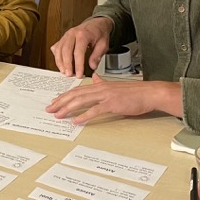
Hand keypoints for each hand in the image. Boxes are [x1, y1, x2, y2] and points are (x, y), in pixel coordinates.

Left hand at [46, 74, 183, 122]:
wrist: (149, 93)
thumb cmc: (134, 92)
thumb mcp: (114, 85)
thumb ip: (102, 82)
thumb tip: (94, 78)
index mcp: (99, 85)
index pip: (77, 90)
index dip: (64, 96)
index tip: (55, 102)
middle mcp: (100, 88)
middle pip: (75, 95)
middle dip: (60, 102)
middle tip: (50, 109)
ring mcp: (105, 96)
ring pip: (81, 101)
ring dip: (68, 108)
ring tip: (58, 115)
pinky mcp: (112, 104)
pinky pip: (95, 110)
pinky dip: (83, 116)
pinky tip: (76, 121)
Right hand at [50, 17, 112, 77]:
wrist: (95, 24)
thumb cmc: (99, 33)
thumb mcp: (103, 44)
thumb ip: (97, 55)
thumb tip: (92, 66)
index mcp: (83, 34)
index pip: (78, 52)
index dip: (78, 65)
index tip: (79, 74)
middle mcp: (72, 33)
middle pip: (66, 50)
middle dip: (67, 64)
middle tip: (69, 75)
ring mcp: (66, 35)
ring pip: (59, 49)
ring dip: (60, 62)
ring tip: (64, 72)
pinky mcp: (63, 38)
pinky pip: (56, 48)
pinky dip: (57, 57)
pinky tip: (60, 64)